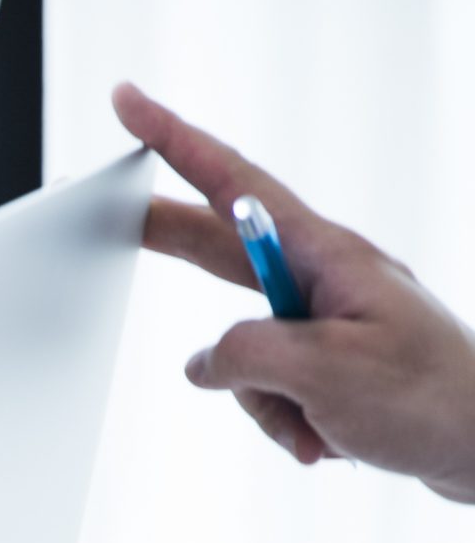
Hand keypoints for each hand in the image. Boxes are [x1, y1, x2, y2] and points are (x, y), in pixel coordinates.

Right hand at [115, 83, 474, 501]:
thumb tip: (203, 363)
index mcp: (326, 258)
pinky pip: (266, 388)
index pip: (234, 188)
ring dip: (263, 400)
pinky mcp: (323, 361)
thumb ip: (247, 355)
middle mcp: (321, 278)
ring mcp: (321, 320)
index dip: (176, 143)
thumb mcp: (328, 374)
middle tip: (108, 212)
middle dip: (167, 237)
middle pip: (218, 244)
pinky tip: (327, 436)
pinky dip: (284, 420)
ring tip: (317, 423)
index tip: (131, 105)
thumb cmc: (433, 398)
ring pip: (240, 351)